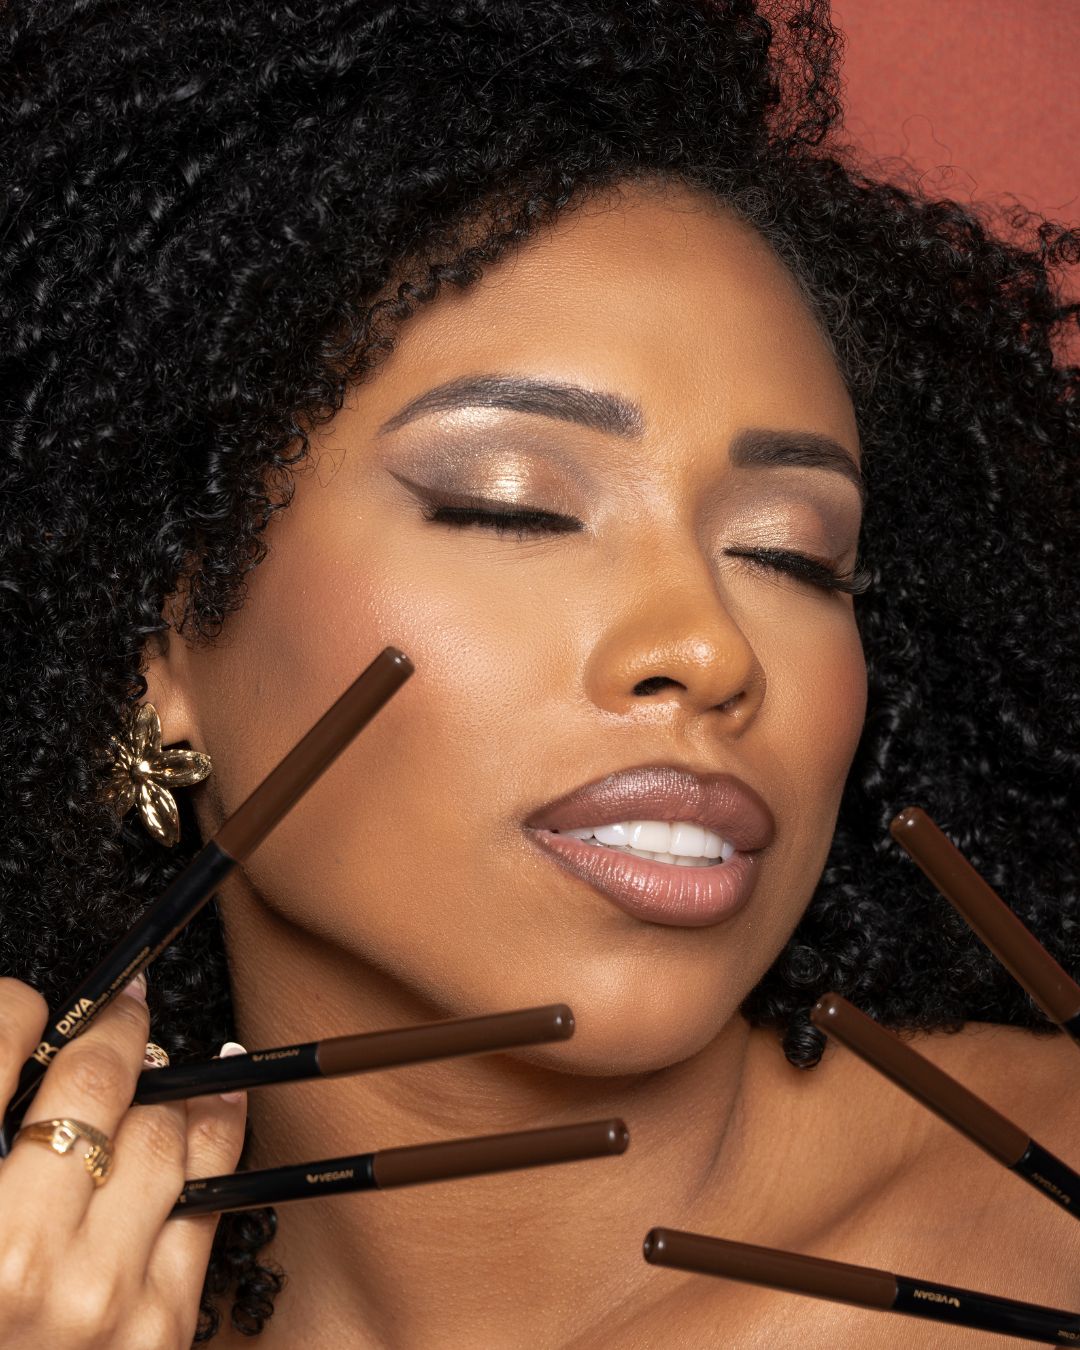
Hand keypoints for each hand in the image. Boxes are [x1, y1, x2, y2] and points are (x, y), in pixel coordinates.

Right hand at [0, 974, 246, 1348]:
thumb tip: (25, 1055)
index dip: (17, 1011)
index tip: (27, 1005)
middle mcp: (23, 1263)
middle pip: (93, 1089)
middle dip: (112, 1031)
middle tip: (119, 1008)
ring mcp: (102, 1295)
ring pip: (164, 1131)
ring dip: (163, 1083)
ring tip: (155, 1056)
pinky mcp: (160, 1324)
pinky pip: (209, 1193)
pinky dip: (218, 1129)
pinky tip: (222, 1095)